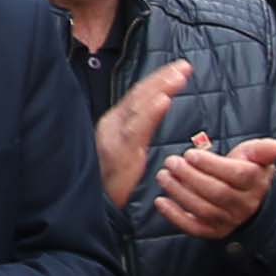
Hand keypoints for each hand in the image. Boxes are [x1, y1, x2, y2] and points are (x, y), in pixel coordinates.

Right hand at [96, 60, 187, 209]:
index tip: (178, 69)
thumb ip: (136, 131)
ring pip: (139, 107)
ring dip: (160, 88)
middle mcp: (111, 126)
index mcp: (113, 124)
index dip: (157, 80)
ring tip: (179, 76)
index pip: (137, 96)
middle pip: (139, 95)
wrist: (91, 209)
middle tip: (185, 66)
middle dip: (163, 78)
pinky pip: (138, 130)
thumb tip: (154, 112)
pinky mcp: (120, 154)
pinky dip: (151, 113)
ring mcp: (114, 138)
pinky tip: (164, 100)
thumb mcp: (124, 151)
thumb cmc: (110, 183)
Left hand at [153, 135, 275, 240]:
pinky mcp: (214, 232)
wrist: (251, 199)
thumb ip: (262, 149)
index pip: (236, 174)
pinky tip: (161, 201)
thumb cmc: (247, 170)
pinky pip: (194, 228)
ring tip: (164, 176)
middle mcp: (244, 204)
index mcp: (255, 182)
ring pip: (203, 209)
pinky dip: (175, 216)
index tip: (190, 154)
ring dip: (179, 193)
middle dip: (190, 176)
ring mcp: (229, 220)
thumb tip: (273, 146)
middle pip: (217, 192)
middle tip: (171, 162)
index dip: (211, 164)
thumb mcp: (256, 156)